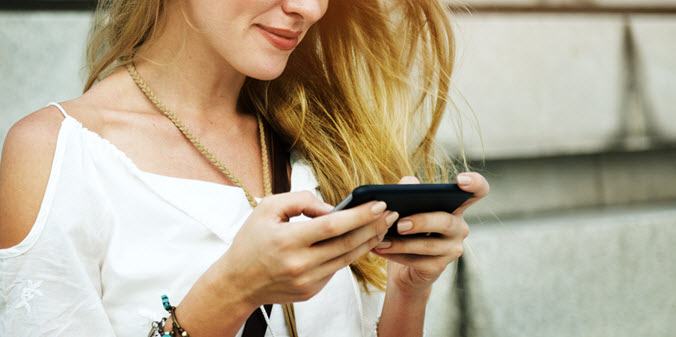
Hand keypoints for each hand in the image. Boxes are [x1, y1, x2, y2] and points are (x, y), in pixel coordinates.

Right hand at [203, 191, 397, 307]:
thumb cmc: (251, 241)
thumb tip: (332, 207)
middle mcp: (299, 264)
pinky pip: (336, 269)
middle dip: (373, 227)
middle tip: (390, 213)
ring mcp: (307, 281)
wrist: (237, 283)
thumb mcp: (268, 209)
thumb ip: (300, 200)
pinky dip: (349, 254)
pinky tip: (360, 241)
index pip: (332, 226)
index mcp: (287, 241)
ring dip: (368, 241)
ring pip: (347, 259)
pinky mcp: (311, 291)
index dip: (359, 215)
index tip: (378, 203)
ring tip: (382, 225)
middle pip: (347, 244)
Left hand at [372, 173, 488, 294]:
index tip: (460, 180)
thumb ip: (408, 190)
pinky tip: (378, 249)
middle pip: (445, 221)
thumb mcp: (406, 207)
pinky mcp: (439, 267)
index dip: (475, 183)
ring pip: (429, 245)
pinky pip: (417, 261)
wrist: (403, 268)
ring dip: (401, 243)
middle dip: (421, 222)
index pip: (477, 191)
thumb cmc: (407, 230)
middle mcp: (459, 227)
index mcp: (454, 206)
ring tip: (380, 240)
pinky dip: (395, 254)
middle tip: (399, 224)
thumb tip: (406, 184)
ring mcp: (452, 249)